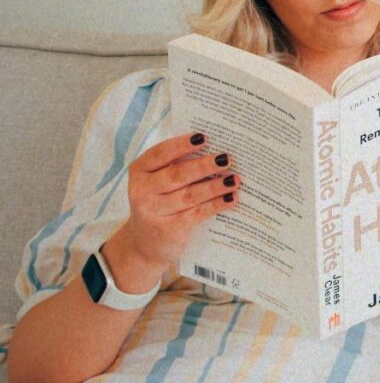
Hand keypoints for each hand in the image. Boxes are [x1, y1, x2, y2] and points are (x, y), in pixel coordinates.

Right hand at [118, 132, 241, 271]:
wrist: (144, 245)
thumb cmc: (159, 201)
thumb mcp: (158, 182)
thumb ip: (177, 164)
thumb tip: (215, 148)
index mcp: (140, 171)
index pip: (159, 154)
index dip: (181, 145)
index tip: (203, 137)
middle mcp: (142, 191)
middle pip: (177, 175)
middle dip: (204, 166)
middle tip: (226, 158)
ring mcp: (154, 212)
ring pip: (190, 195)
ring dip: (216, 186)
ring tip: (235, 178)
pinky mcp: (169, 230)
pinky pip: (197, 213)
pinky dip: (216, 205)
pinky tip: (232, 198)